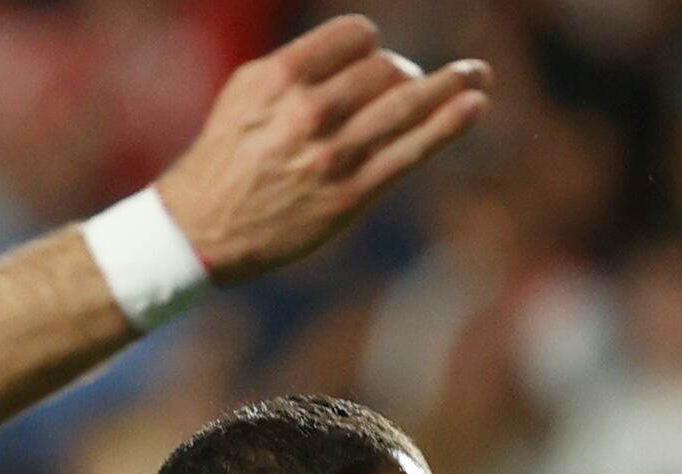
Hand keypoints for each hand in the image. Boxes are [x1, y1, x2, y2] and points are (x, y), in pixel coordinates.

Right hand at [154, 17, 489, 280]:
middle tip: (412, 83)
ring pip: (406, 104)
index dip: (370, 43)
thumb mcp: (246, 93)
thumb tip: (356, 50)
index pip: (355, 36)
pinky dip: (448, 124)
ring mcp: (333, 154)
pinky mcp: (350, 194)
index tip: (372, 56)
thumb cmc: (226, 158)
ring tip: (479, 75)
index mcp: (280, 77)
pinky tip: (475, 104)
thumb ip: (297, 68)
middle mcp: (308, 110)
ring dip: (450, 85)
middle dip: (404, 71)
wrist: (202, 230)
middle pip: (385, 69)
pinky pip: (410, 151)